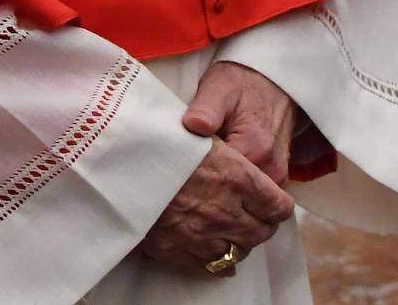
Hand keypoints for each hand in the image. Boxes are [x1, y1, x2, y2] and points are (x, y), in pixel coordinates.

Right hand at [138, 136, 293, 272]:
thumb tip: (243, 158)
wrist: (119, 160)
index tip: (274, 199)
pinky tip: (218, 252)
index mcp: (236, 177)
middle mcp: (225, 211)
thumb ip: (225, 149)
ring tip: (236, 230)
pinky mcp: (178, 250)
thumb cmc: (159, 137)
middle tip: (257, 215)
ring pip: (238, 251)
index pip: (277, 204)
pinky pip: (211, 265)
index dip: (278, 202)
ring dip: (241, 241)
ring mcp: (202, 234)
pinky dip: (219, 260)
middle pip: (261, 232)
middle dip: (263, 224)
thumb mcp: (199, 131)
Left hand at [183, 60, 296, 186]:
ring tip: (198, 177)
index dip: (196, 181)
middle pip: (233, 197)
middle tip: (182, 179)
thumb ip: (206, 109)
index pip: (221, 183)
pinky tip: (215, 176)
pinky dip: (233, 190)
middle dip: (207, 193)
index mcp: (255, 150)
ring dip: (221, 192)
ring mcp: (277, 177)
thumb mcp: (219, 88)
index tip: (177, 173)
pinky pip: (253, 195)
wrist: (271, 81)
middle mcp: (272, 170)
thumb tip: (193, 124)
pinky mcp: (277, 177)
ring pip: (243, 200)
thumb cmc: (240, 84)